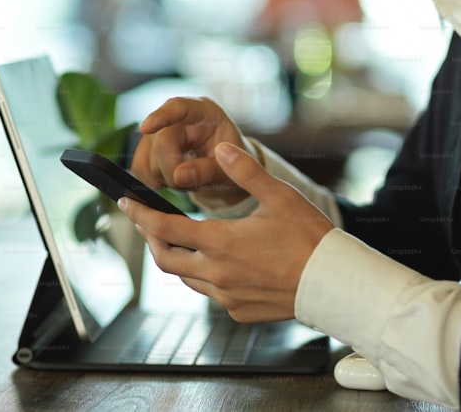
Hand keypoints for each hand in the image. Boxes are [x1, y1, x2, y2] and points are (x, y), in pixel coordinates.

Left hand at [119, 142, 333, 321]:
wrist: (334, 284)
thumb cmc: (311, 239)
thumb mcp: (279, 197)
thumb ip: (245, 172)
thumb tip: (220, 150)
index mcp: (221, 242)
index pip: (164, 228)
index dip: (140, 215)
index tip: (125, 203)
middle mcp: (217, 273)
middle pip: (165, 258)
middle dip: (150, 238)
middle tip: (145, 221)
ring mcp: (226, 296)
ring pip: (185, 278)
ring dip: (177, 257)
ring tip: (178, 238)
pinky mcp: (238, 311)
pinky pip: (209, 294)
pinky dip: (203, 276)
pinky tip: (214, 263)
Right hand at [131, 97, 258, 204]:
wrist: (226, 169)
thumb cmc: (232, 163)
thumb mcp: (230, 169)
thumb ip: (208, 171)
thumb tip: (179, 175)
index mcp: (204, 111)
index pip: (178, 107)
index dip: (161, 116)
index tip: (146, 128)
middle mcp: (178, 117)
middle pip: (161, 143)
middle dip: (174, 171)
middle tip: (194, 183)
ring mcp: (159, 131)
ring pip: (147, 159)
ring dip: (167, 179)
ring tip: (189, 179)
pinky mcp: (147, 148)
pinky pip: (139, 168)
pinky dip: (155, 181)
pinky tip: (173, 180)